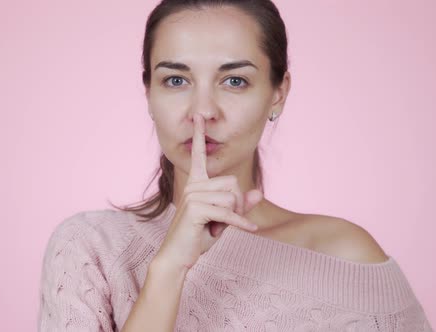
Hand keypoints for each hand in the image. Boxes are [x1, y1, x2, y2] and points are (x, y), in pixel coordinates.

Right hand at [154, 114, 262, 270]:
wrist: (177, 256)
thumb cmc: (198, 237)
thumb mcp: (223, 219)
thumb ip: (239, 205)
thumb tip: (258, 191)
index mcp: (196, 183)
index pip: (197, 155)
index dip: (198, 135)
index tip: (198, 117)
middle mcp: (193, 185)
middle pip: (233, 183)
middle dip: (237, 204)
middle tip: (224, 222)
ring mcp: (193, 195)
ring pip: (232, 198)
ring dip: (233, 217)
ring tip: (216, 228)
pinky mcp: (196, 209)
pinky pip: (228, 212)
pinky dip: (240, 224)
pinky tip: (250, 229)